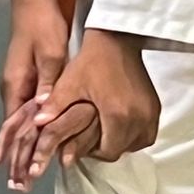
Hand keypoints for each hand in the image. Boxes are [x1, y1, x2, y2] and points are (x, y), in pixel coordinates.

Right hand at [0, 0, 69, 187]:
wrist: (32, 1)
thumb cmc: (42, 24)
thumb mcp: (52, 54)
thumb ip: (49, 85)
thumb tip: (44, 112)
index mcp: (16, 86)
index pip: (15, 130)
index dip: (19, 155)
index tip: (21, 177)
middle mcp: (11, 89)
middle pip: (11, 133)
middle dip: (14, 160)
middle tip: (17, 187)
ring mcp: (15, 85)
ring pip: (17, 125)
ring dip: (19, 150)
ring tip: (20, 175)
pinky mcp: (24, 80)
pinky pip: (23, 114)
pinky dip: (25, 133)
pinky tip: (28, 145)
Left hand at [18, 31, 158, 184]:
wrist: (117, 40)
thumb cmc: (91, 61)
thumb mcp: (69, 84)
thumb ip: (54, 107)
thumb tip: (37, 124)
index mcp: (117, 116)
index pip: (107, 153)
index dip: (93, 152)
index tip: (83, 143)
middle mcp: (138, 118)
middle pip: (122, 150)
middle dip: (106, 148)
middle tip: (92, 137)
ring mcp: (150, 113)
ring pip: (136, 143)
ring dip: (122, 142)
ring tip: (107, 132)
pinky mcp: (156, 107)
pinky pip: (147, 133)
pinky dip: (135, 134)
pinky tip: (121, 125)